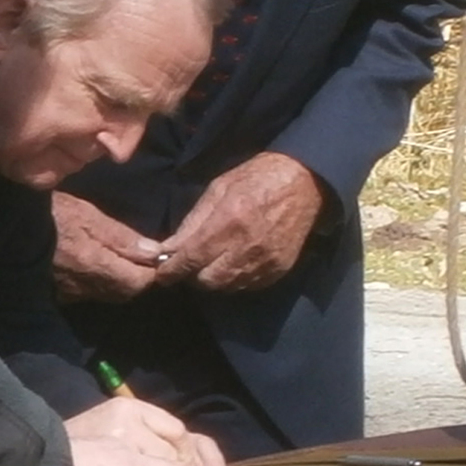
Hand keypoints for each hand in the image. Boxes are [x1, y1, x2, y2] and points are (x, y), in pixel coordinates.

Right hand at [50, 193, 166, 302]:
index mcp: (96, 266)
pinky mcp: (58, 296)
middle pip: (125, 293)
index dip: (152, 270)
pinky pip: (87, 294)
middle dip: (135, 277)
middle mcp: (85, 288)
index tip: (153, 255)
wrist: (6, 227)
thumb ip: (122, 237)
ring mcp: (71, 295)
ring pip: (107, 295)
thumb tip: (155, 254)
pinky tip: (91, 265)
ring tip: (114, 258)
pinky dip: (96, 282)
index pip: (140, 283)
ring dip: (116, 280)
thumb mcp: (88, 215)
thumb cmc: (50, 213)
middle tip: (136, 254)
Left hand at [152, 153, 329, 292]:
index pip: (192, 258)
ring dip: (212, 279)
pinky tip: (232, 264)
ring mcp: (265, 261)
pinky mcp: (278, 269)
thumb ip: (192, 222)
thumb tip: (168, 249)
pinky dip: (234, 280)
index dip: (172, 271)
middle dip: (191, 276)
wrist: (303, 182)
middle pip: (207, 280)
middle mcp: (247, 247)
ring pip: (226, 287)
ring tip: (209, 264)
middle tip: (188, 264)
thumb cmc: (255, 178)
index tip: (161, 276)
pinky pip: (247, 286)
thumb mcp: (217, 189)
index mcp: (229, 221)